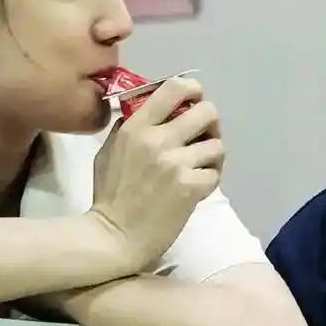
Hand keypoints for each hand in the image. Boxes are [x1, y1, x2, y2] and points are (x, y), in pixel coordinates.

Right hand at [90, 77, 224, 274]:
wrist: (114, 237)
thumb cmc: (109, 195)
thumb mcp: (109, 151)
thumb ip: (129, 127)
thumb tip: (151, 109)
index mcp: (136, 127)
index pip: (174, 88)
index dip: (193, 90)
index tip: (194, 102)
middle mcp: (158, 140)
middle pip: (207, 112)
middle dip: (211, 124)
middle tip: (203, 138)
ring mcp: (176, 164)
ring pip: (217, 145)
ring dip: (212, 156)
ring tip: (201, 167)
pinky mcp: (190, 188)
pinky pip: (215, 173)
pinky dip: (209, 180)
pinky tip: (197, 188)